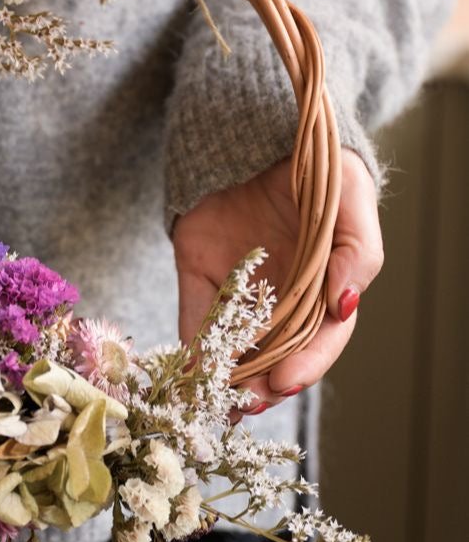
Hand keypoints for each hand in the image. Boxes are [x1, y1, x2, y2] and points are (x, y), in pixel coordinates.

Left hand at [173, 150, 383, 414]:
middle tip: (245, 403)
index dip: (305, 365)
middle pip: (275, 355)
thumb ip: (356, 252)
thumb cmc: (317, 173)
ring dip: (227, 377)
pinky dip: (190, 348)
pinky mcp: (198, 276)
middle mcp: (282, 299)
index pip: (320, 341)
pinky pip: (194, 319)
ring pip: (235, 347)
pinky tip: (185, 371)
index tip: (284, 383)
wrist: (256, 138)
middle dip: (262, 383)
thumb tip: (346, 302)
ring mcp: (239, 291)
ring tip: (216, 398)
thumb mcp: (350, 201)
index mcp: (324, 289)